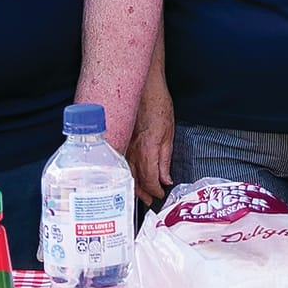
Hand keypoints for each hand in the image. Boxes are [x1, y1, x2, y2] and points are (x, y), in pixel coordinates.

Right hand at [128, 71, 174, 202]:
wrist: (143, 86)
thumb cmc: (159, 106)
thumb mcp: (168, 134)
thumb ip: (165, 159)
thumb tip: (166, 179)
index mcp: (147, 150)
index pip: (149, 180)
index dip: (155, 191)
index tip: (160, 195)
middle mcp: (132, 151)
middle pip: (134, 180)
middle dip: (142, 193)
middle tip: (149, 200)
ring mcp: (122, 145)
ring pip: (124, 173)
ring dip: (132, 185)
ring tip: (140, 192)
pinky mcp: (118, 139)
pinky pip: (119, 162)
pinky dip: (124, 173)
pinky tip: (127, 175)